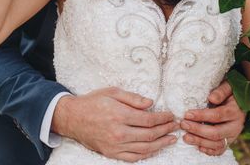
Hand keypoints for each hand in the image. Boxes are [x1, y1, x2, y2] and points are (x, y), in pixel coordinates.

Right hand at [52, 87, 178, 161]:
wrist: (73, 118)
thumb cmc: (93, 102)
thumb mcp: (113, 92)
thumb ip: (133, 98)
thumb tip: (151, 103)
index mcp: (119, 115)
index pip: (149, 119)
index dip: (163, 118)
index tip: (171, 115)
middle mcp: (118, 132)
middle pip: (149, 135)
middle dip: (166, 130)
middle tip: (176, 126)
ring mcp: (115, 145)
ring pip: (144, 148)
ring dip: (160, 144)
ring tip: (171, 139)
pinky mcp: (111, 153)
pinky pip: (133, 157)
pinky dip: (146, 154)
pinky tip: (155, 149)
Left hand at [180, 81, 244, 155]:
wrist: (240, 101)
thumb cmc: (231, 92)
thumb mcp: (228, 87)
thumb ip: (221, 91)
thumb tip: (212, 98)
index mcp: (235, 111)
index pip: (217, 116)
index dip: (201, 116)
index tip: (187, 114)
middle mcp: (236, 126)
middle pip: (216, 133)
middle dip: (197, 130)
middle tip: (184, 125)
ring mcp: (233, 136)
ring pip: (217, 144)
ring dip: (200, 142)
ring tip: (186, 137)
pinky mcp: (229, 141)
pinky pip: (219, 150)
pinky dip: (208, 150)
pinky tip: (197, 146)